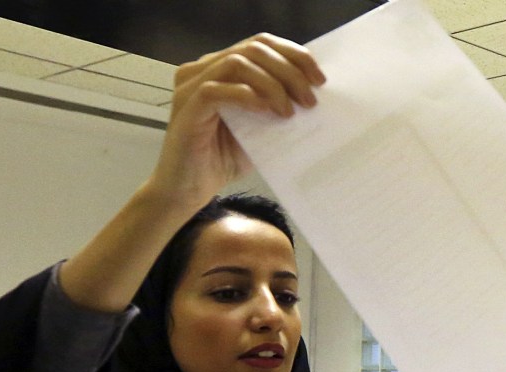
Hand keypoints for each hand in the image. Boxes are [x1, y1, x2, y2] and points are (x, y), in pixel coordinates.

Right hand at [147, 33, 325, 209]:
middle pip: (253, 49)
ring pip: (237, 63)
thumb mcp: (258, 130)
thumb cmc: (220, 161)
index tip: (319, 79)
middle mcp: (201, 70)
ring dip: (271, 84)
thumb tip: (310, 95)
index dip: (293, 55)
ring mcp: (190, 86)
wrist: (187, 192)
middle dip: (289, 71)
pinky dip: (246, 96)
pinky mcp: (186, 107)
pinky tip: (266, 111)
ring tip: (289, 110)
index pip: (260, 45)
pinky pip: (217, 90)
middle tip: (309, 99)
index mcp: (219, 68)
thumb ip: (275, 107)